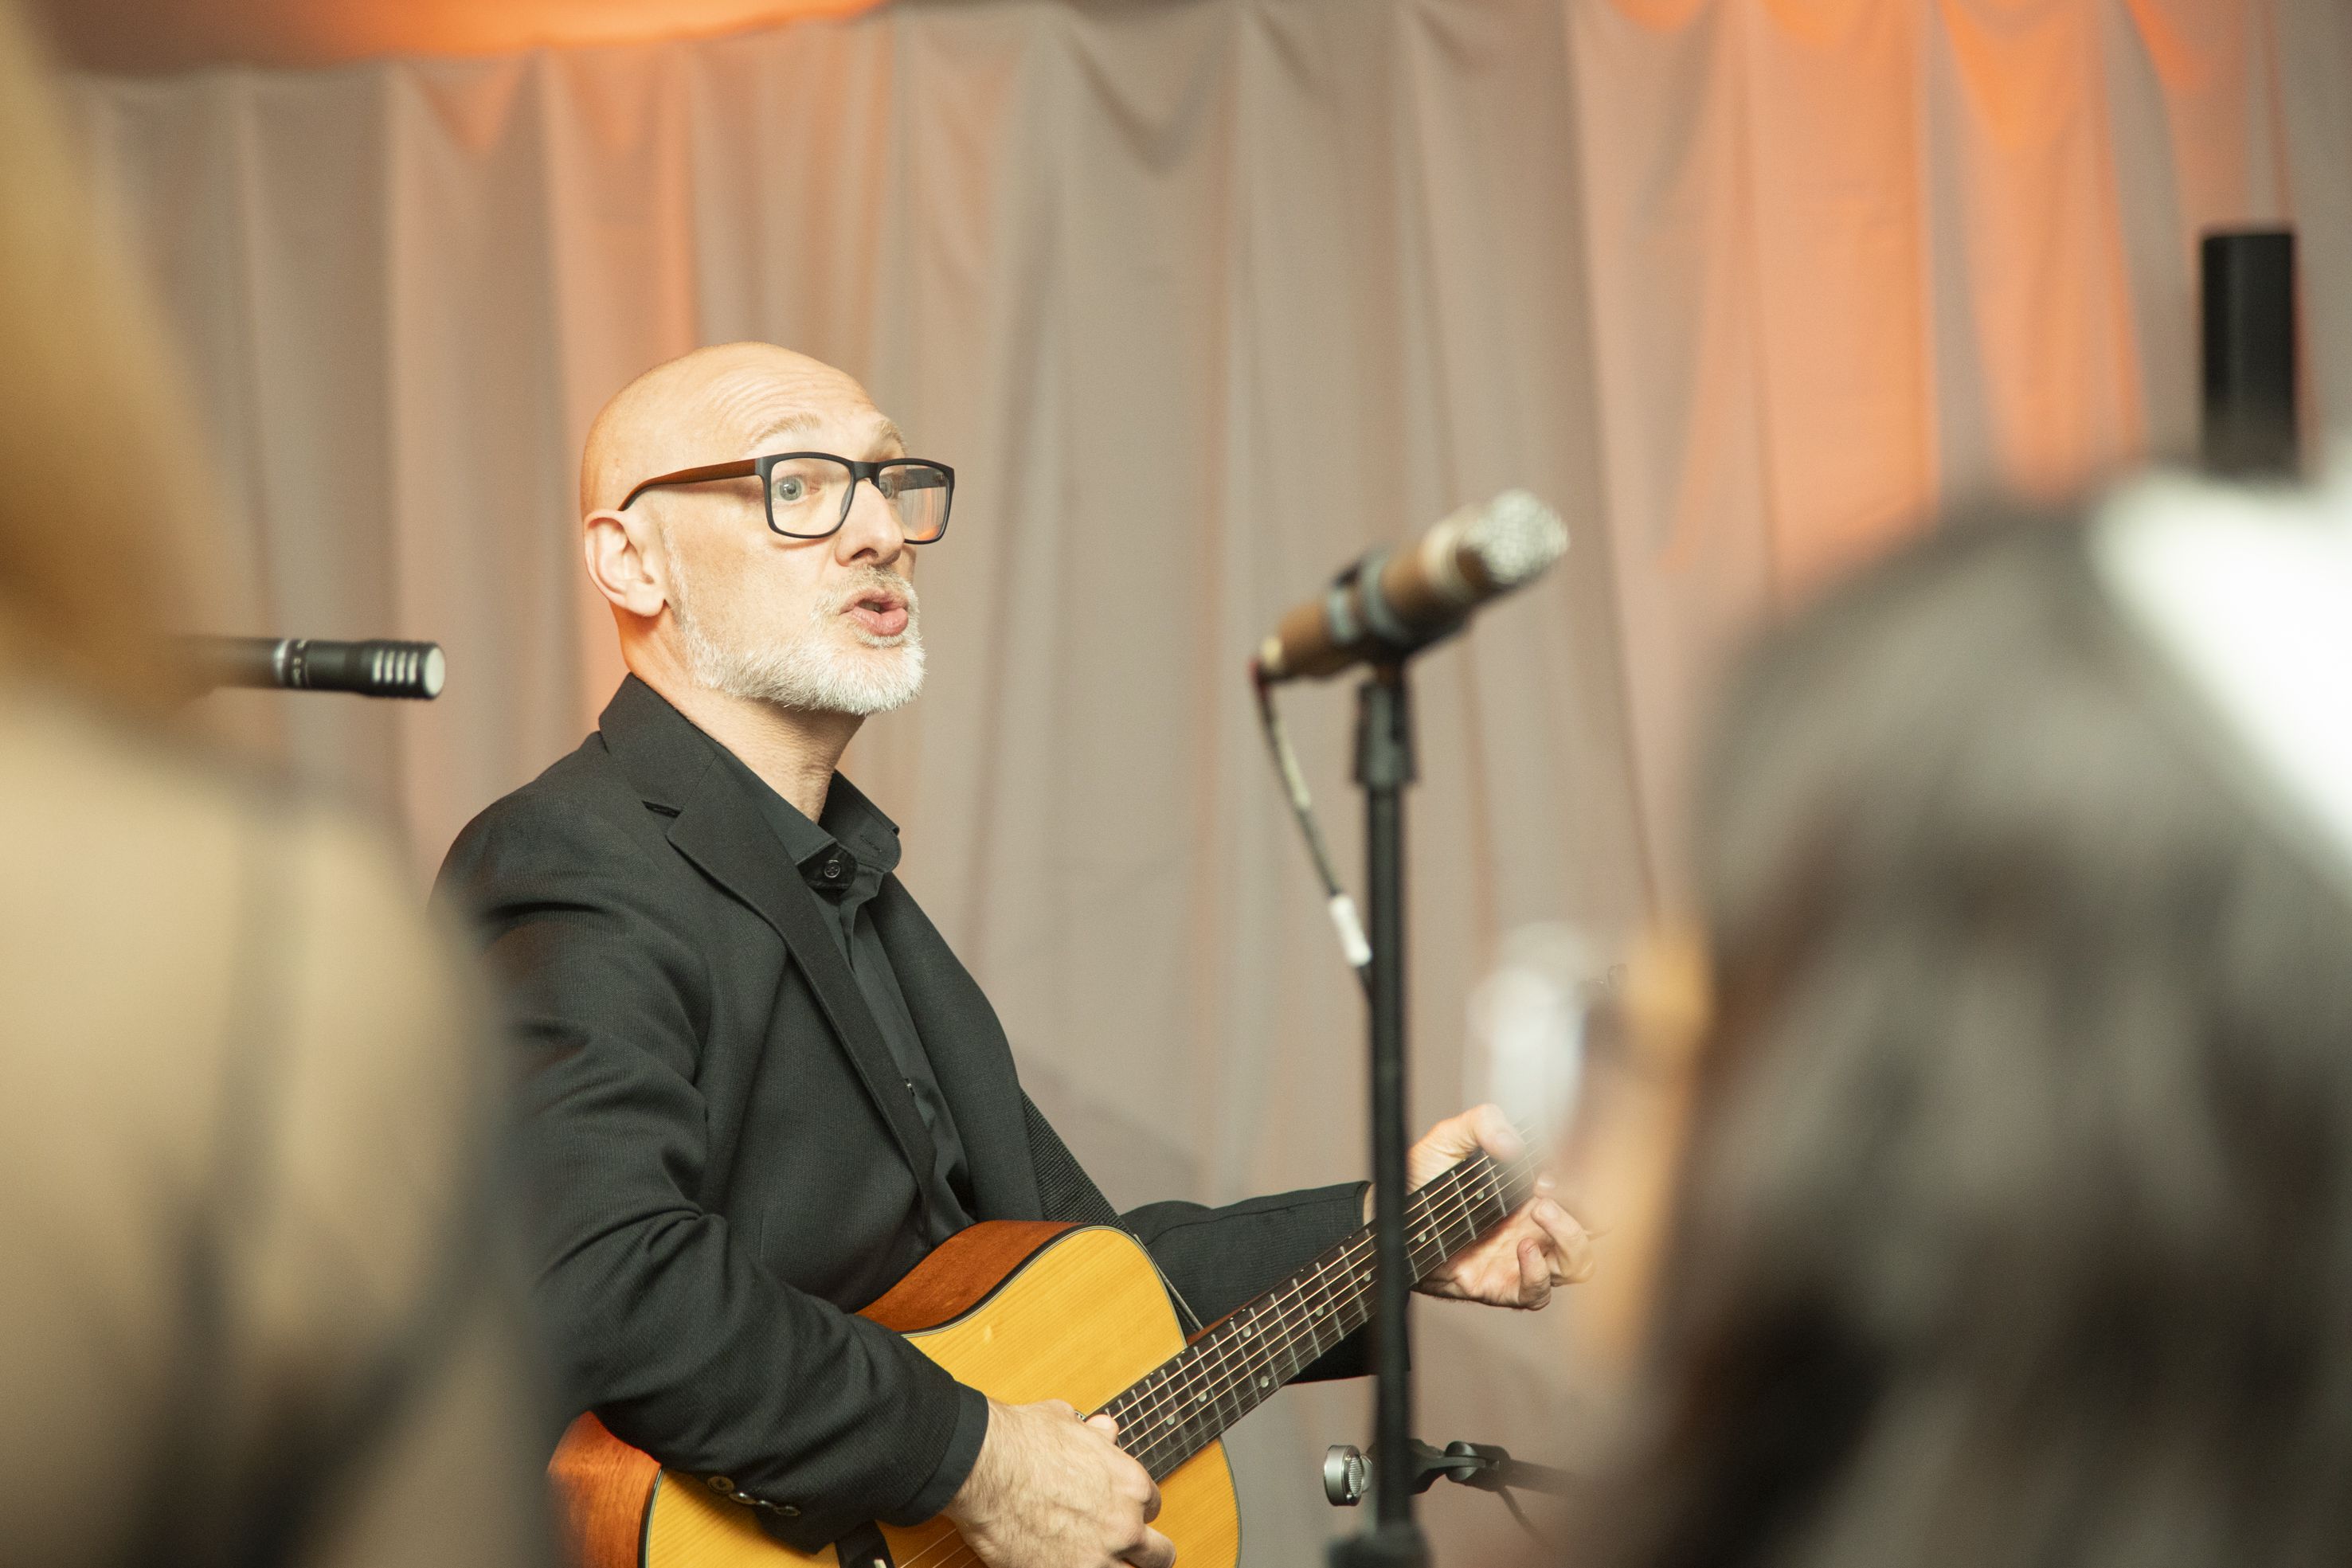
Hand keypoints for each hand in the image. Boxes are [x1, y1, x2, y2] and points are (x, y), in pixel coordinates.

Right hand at [946, 1398, 1173, 1567]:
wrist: (985, 1468)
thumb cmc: (1021, 1441)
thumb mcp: (1067, 1422)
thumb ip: (1094, 1435)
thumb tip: (1104, 1430)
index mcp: (1130, 1485)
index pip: (1152, 1507)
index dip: (1134, 1509)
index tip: (1118, 1513)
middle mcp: (1123, 1525)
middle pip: (1159, 1554)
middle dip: (1145, 1552)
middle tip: (1127, 1552)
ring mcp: (1097, 1559)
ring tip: (1097, 1562)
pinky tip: (1066, 1566)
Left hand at [1379, 1104, 1593, 1308]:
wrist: (1390, 1220)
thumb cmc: (1422, 1180)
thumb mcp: (1449, 1140)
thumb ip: (1481, 1123)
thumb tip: (1513, 1142)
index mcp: (1534, 1188)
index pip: (1586, 1182)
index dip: (1581, 1173)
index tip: (1551, 1166)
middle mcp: (1537, 1224)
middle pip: (1598, 1222)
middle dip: (1588, 1203)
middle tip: (1548, 1187)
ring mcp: (1525, 1257)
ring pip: (1580, 1262)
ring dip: (1572, 1237)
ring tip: (1542, 1212)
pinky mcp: (1503, 1286)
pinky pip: (1539, 1293)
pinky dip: (1538, 1274)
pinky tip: (1521, 1249)